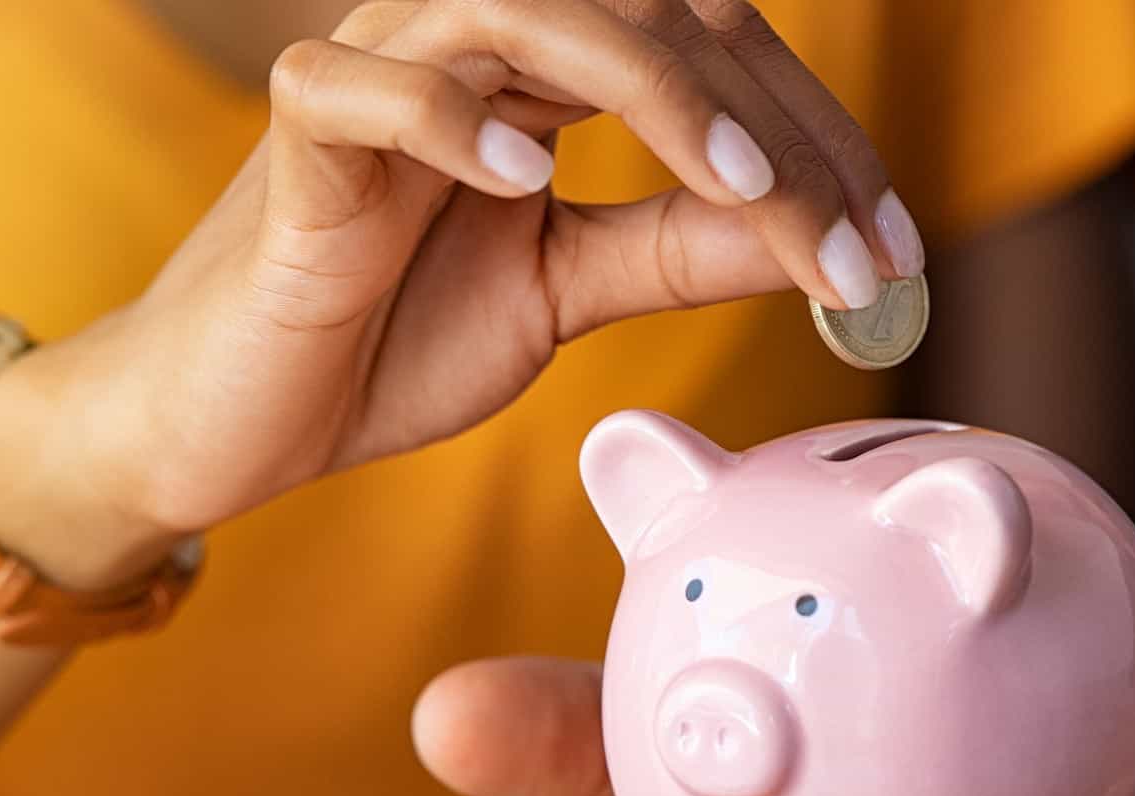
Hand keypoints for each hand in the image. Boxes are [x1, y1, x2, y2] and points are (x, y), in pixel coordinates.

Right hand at [0, 0, 920, 586]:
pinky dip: (445, 118)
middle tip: (857, 245)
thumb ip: (676, 251)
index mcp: (544, 74)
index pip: (710, 52)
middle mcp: (473, 45)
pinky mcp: (298, 139)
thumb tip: (811, 238)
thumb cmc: (390, 338)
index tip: (896, 251)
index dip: (815, 140)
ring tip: (742, 191)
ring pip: (527, 13)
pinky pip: (363, 88)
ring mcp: (381, 73)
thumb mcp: (565, 293)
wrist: (237, 417)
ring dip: (654, 94)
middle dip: (772, 125)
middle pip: (650, 14)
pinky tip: (524, 180)